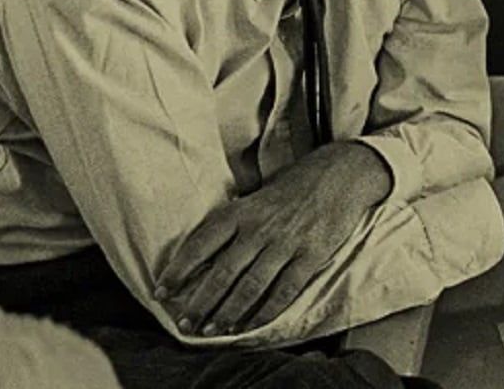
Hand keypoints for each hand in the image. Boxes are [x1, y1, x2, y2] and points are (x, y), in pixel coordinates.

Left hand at [155, 142, 391, 336]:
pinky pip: (284, 290)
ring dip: (228, 312)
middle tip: (185, 323)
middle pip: (222, 273)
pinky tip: (252, 324)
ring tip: (214, 329)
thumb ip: (235, 220)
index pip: (200, 244)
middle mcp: (260, 228)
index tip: (161, 291)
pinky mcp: (310, 255)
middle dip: (200, 302)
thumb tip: (206, 251)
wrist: (341, 174)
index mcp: (242, 211)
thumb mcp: (257, 194)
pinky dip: (266, 311)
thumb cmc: (295, 185)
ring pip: (250, 286)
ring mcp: (286, 243)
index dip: (178, 270)